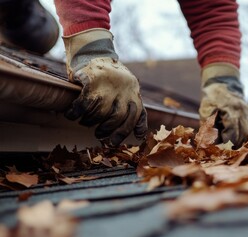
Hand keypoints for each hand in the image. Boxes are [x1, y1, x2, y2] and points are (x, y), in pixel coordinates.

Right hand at [63, 29, 146, 145]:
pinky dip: (76, 112)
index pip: (137, 115)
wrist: (93, 48)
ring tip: (85, 121)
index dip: (127, 130)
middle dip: (107, 130)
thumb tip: (140, 134)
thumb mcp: (127, 87)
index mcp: (134, 90)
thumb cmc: (109, 75)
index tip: (115, 141)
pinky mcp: (92, 80)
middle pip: (118, 118)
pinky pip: (84, 104)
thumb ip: (132, 107)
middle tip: (99, 135)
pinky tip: (71, 114)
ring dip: (89, 121)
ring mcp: (109, 84)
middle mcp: (124, 88)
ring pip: (100, 113)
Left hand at [199, 76, 247, 146]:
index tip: (221, 148)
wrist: (221, 86)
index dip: (227, 142)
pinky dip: (246, 135)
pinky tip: (238, 138)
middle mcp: (242, 111)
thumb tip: (212, 144)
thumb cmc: (211, 101)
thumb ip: (209, 128)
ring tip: (232, 146)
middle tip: (227, 150)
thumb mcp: (205, 113)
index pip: (233, 132)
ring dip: (241, 141)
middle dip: (234, 144)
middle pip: (242, 134)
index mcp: (230, 110)